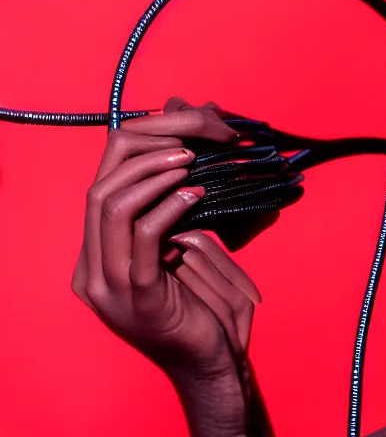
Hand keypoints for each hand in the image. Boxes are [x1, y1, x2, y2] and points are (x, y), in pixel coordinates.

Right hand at [73, 100, 262, 431]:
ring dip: (154, 171)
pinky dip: (168, 205)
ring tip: (190, 160)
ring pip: (110, 206)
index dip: (139, 143)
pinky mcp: (139, 297)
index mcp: (94, 253)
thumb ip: (173, 187)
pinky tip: (196, 193)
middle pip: (100, 184)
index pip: (101, 179)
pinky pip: (142, 237)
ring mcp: (109, 286)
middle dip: (145, 149)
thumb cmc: (197, 296)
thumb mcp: (181, 234)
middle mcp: (90, 269)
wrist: (208, 359)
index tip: (183, 128)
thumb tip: (184, 112)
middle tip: (191, 138)